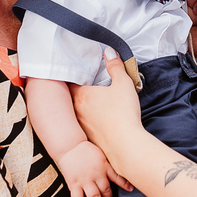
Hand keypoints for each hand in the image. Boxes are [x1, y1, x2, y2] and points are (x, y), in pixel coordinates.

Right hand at [58, 140, 130, 196]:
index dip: (125, 184)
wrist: (70, 146)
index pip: (118, 177)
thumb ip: (108, 165)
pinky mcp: (74, 185)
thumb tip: (121, 168)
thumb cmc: (87, 150)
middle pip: (106, 190)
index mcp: (104, 167)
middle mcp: (96, 175)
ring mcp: (85, 181)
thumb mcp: (102, 155)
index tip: (131, 190)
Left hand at [70, 50, 145, 171]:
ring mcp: (80, 127)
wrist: (126, 145)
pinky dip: (89, 124)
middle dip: (78, 94)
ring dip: (82, 110)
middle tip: (85, 88)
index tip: (78, 74)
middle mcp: (76, 111)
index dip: (75, 77)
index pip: (71, 82)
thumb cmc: (124, 113)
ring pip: (77, 114)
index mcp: (82, 95)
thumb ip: (115, 66)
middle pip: (72, 98)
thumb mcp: (123, 84)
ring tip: (93, 106)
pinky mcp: (88, 140)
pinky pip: (84, 127)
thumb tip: (109, 51)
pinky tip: (99, 124)